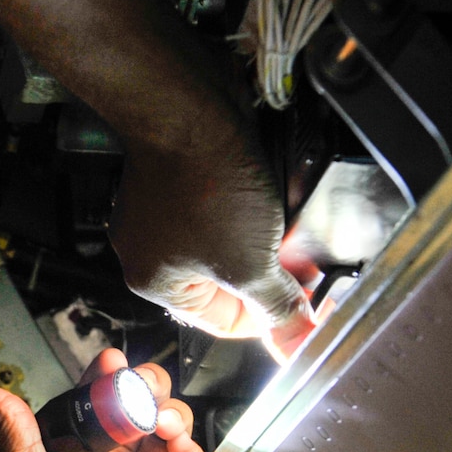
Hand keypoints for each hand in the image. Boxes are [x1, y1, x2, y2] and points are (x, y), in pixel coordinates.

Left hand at [0, 351, 202, 451]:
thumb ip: (1, 424)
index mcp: (68, 450)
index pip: (94, 395)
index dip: (106, 374)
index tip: (107, 363)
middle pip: (139, 403)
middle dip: (144, 384)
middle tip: (135, 391)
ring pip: (168, 426)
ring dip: (169, 410)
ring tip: (155, 419)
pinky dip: (189, 444)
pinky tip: (174, 442)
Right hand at [113, 132, 317, 361]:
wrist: (189, 107)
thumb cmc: (204, 184)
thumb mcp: (251, 262)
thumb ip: (275, 306)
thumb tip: (293, 343)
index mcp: (154, 282)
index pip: (223, 322)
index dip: (268, 314)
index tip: (302, 302)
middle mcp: (150, 250)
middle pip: (225, 282)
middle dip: (265, 272)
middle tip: (298, 261)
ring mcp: (160, 210)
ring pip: (225, 244)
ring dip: (259, 239)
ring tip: (283, 224)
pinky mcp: (176, 179)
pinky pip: (218, 210)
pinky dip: (245, 208)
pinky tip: (264, 194)